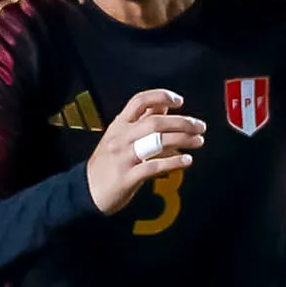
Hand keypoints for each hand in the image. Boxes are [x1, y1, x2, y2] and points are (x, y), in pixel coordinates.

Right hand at [87, 89, 206, 214]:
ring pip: (158, 142)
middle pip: (155, 122)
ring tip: (199, 141)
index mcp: (118, 125)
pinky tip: (187, 160)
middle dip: (182, 122)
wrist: (85, 190)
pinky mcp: (128, 177)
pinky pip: (155, 166)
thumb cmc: (106, 163)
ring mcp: (124, 157)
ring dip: (183, 139)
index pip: (140, 101)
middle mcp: (121, 138)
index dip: (161, 96)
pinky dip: (174, 162)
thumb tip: (163, 106)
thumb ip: (140, 121)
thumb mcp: (118, 137)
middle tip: (200, 126)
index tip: (179, 101)